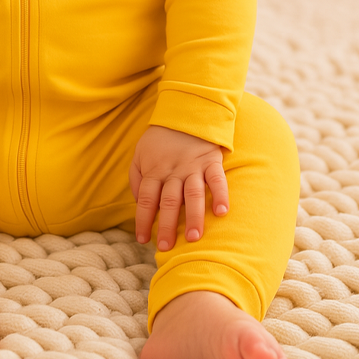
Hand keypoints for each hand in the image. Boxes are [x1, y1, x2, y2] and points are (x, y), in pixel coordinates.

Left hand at [129, 125, 228, 250]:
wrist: (185, 111)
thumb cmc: (160, 138)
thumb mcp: (140, 153)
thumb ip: (137, 178)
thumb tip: (140, 203)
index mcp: (154, 170)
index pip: (146, 199)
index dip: (143, 220)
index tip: (143, 240)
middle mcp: (173, 171)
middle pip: (169, 201)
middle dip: (167, 226)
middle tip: (166, 247)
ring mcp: (193, 166)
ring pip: (192, 194)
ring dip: (193, 216)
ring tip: (194, 238)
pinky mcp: (211, 161)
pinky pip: (217, 179)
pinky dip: (220, 195)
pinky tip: (222, 212)